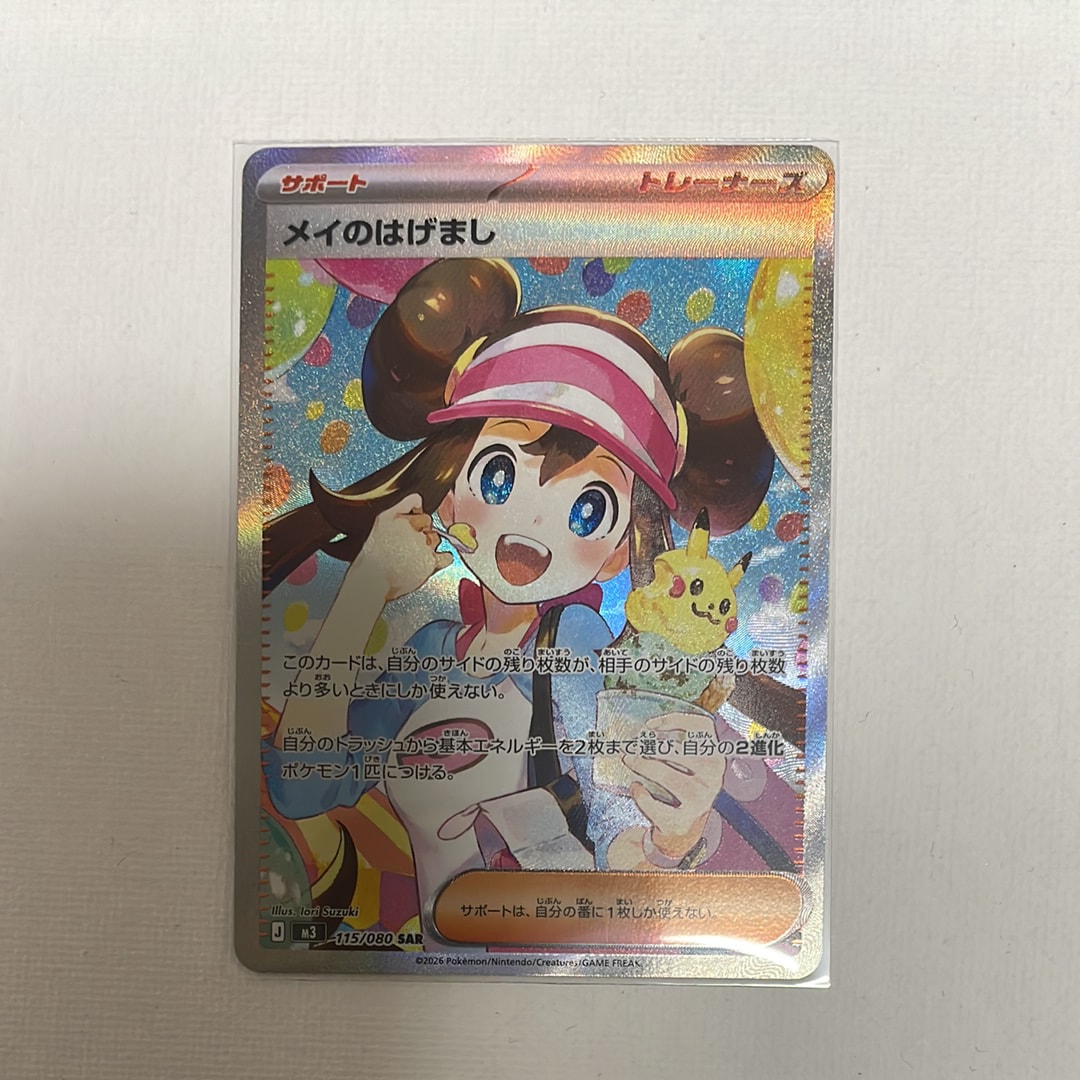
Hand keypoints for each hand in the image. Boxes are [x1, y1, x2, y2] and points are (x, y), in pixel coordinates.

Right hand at [346, 493, 452, 602]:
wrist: (371, 581)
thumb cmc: (371, 558)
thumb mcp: (380, 523)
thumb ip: (400, 508)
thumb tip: (418, 501)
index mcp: (395, 515)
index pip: (416, 502)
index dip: (414, 514)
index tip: (409, 525)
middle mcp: (410, 527)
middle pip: (428, 521)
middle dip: (420, 531)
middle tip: (407, 546)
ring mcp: (422, 544)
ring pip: (435, 538)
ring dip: (428, 545)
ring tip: (412, 557)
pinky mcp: (430, 561)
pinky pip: (447, 556)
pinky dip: (442, 559)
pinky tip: (428, 562)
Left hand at [624, 713, 725, 859]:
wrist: (683, 831)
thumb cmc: (681, 789)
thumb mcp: (687, 766)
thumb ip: (673, 746)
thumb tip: (643, 731)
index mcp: (714, 758)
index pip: (702, 728)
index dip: (676, 720)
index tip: (651, 725)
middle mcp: (712, 777)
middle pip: (680, 752)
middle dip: (651, 748)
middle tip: (632, 747)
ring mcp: (700, 800)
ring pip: (667, 776)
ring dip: (643, 766)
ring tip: (630, 761)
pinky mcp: (683, 821)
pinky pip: (656, 804)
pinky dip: (641, 795)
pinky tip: (636, 788)